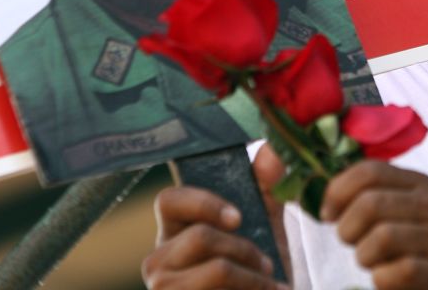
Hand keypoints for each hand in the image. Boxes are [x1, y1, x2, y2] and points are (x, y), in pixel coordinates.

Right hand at [142, 148, 288, 289]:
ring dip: (253, 276)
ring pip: (217, 269)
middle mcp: (159, 257)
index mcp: (174, 228)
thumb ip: (269, 182)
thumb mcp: (265, 220)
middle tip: (266, 263)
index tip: (238, 218)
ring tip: (267, 284)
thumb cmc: (257, 265)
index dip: (204, 203)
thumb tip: (268, 151)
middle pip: (200, 237)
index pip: (169, 200)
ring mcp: (164, 287)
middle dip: (244, 248)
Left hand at [321, 161, 427, 289]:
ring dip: (362, 254)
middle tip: (349, 241)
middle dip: (346, 227)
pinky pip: (396, 272)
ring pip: (380, 237)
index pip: (370, 170)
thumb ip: (379, 193)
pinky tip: (386, 277)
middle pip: (370, 204)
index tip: (328, 212)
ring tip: (370, 260)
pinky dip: (380, 277)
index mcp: (423, 184)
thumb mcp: (415, 206)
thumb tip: (325, 195)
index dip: (338, 189)